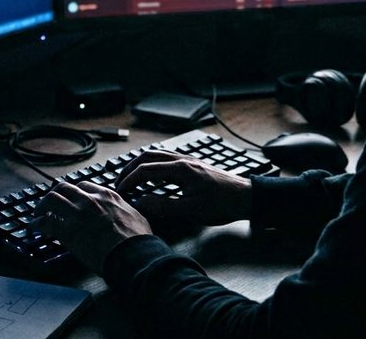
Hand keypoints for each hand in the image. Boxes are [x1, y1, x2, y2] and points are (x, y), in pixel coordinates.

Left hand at [33, 180, 152, 273]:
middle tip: (48, 206)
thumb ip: (128, 210)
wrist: (133, 254)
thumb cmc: (139, 240)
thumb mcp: (138, 216)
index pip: (83, 186)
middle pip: (63, 187)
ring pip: (51, 199)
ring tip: (37, 215)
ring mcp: (78, 213)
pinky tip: (33, 230)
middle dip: (54, 195)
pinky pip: (46, 222)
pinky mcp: (68, 230)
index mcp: (107, 195)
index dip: (73, 193)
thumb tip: (131, 211)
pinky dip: (36, 224)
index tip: (69, 201)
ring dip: (41, 206)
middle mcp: (90, 200)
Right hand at [116, 150, 251, 225]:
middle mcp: (182, 160)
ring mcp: (188, 160)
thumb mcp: (190, 210)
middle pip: (147, 156)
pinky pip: (166, 159)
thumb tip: (140, 202)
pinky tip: (152, 177)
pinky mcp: (193, 165)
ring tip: (132, 179)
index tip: (120, 192)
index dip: (129, 181)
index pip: (145, 170)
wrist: (246, 197)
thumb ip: (162, 206)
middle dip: (130, 169)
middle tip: (120, 183)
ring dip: (141, 165)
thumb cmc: (221, 204)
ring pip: (157, 155)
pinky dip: (153, 165)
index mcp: (180, 169)